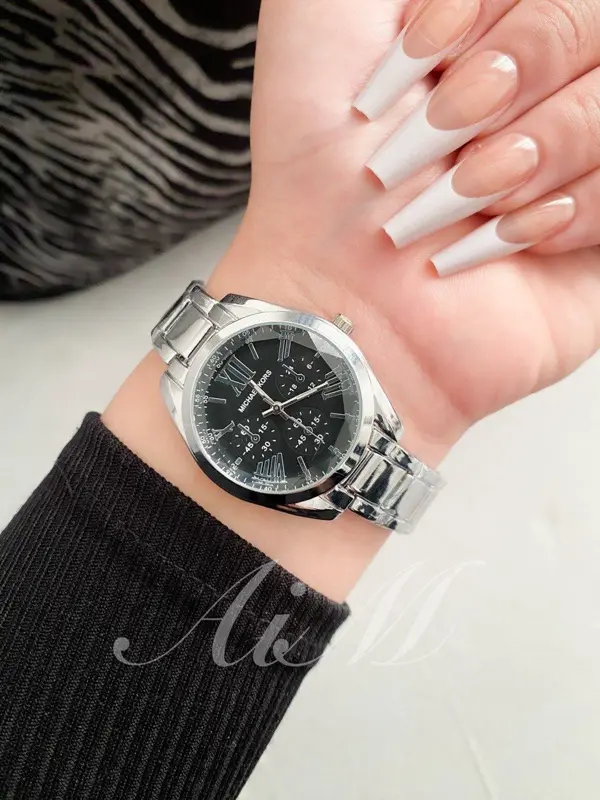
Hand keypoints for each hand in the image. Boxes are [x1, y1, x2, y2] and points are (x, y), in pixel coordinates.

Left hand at [208, 0, 599, 470]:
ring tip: (466, 200)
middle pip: (591, 25)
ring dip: (532, 153)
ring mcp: (583, 153)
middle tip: (440, 140)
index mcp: (495, 25)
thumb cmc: (320, 169)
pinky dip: (566, 214)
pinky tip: (510, 239)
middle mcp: (548, 81)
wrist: (342, 299)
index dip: (488, 11)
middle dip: (510, 77)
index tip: (421, 59)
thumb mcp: (321, 13)